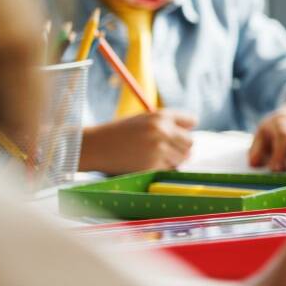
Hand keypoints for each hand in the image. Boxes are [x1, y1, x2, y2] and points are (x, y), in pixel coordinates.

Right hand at [79, 110, 195, 173]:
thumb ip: (166, 125)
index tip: (179, 134)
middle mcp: (163, 131)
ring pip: (183, 158)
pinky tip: (146, 163)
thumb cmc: (119, 133)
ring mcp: (158, 149)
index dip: (186, 128)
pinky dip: (162, 168)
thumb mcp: (144, 121)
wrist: (94, 146)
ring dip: (173, 159)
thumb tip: (191, 138)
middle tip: (167, 150)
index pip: (191, 121)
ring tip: (155, 156)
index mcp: (161, 115)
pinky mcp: (152, 166)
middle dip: (182, 147)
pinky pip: (169, 169)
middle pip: (190, 142)